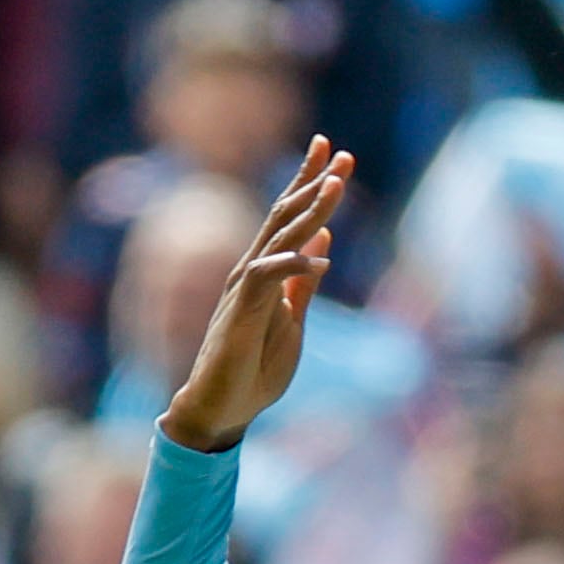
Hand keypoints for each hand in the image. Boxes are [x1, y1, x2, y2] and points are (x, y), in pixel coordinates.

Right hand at [159, 138, 348, 452]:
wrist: (222, 409)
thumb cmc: (253, 368)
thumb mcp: (292, 320)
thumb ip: (303, 282)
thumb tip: (324, 241)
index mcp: (265, 271)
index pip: (289, 218)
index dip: (309, 185)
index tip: (336, 156)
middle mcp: (251, 271)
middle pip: (283, 215)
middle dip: (312, 182)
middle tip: (340, 154)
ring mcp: (243, 290)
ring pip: (277, 238)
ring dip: (308, 211)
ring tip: (335, 185)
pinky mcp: (239, 313)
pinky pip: (265, 278)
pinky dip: (292, 263)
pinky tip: (320, 256)